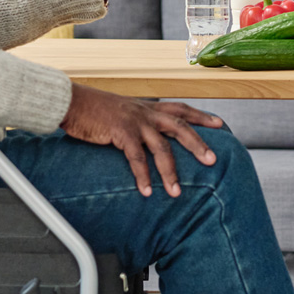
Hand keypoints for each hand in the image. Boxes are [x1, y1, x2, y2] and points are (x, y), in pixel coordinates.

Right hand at [61, 83, 223, 196]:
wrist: (73, 101)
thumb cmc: (95, 109)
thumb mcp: (123, 112)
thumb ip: (138, 123)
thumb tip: (147, 138)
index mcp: (148, 107)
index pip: (181, 108)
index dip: (201, 116)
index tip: (219, 124)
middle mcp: (146, 112)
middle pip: (180, 126)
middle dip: (197, 143)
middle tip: (212, 160)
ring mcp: (134, 121)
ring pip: (161, 146)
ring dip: (170, 171)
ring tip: (176, 192)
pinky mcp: (120, 131)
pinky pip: (136, 157)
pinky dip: (142, 176)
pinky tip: (146, 191)